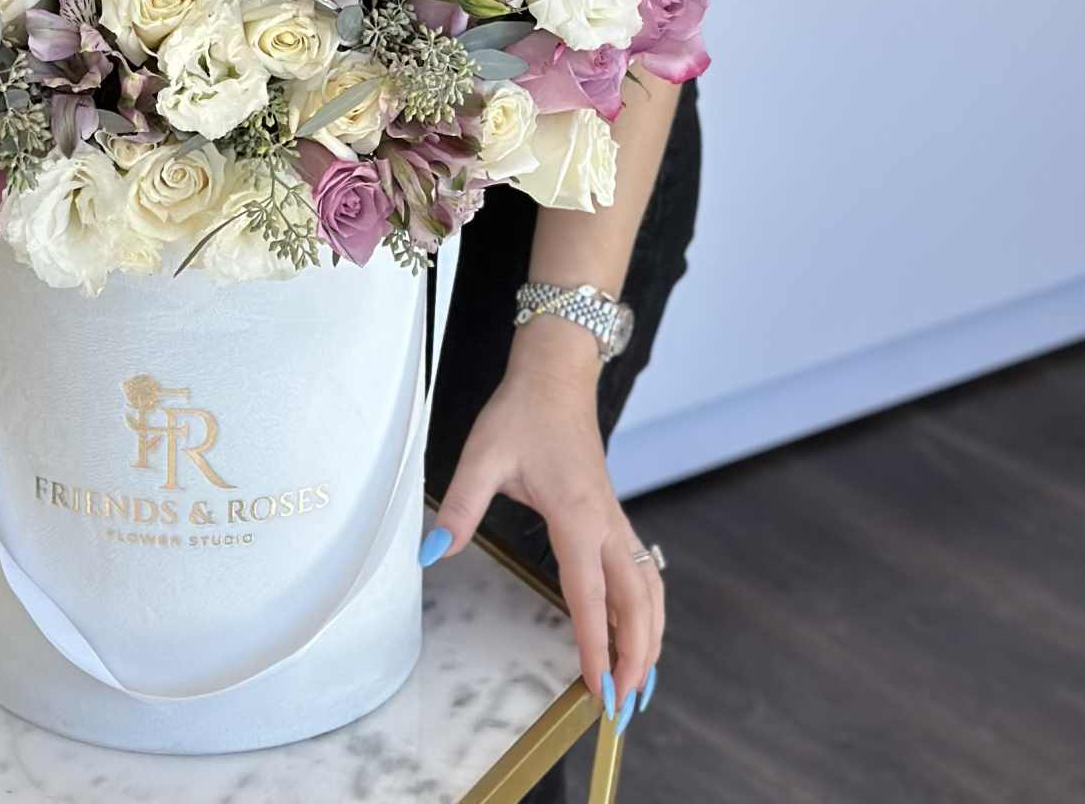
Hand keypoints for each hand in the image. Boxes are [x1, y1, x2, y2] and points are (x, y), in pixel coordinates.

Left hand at [421, 336, 663, 724]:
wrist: (556, 376)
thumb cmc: (522, 412)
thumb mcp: (481, 455)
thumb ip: (459, 506)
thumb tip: (434, 552)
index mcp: (577, 516)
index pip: (590, 596)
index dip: (596, 647)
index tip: (599, 690)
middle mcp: (606, 524)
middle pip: (636, 605)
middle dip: (635, 659)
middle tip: (623, 708)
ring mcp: (616, 521)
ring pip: (649, 591)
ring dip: (650, 639)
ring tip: (640, 686)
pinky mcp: (614, 518)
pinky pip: (643, 574)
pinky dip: (648, 612)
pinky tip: (640, 634)